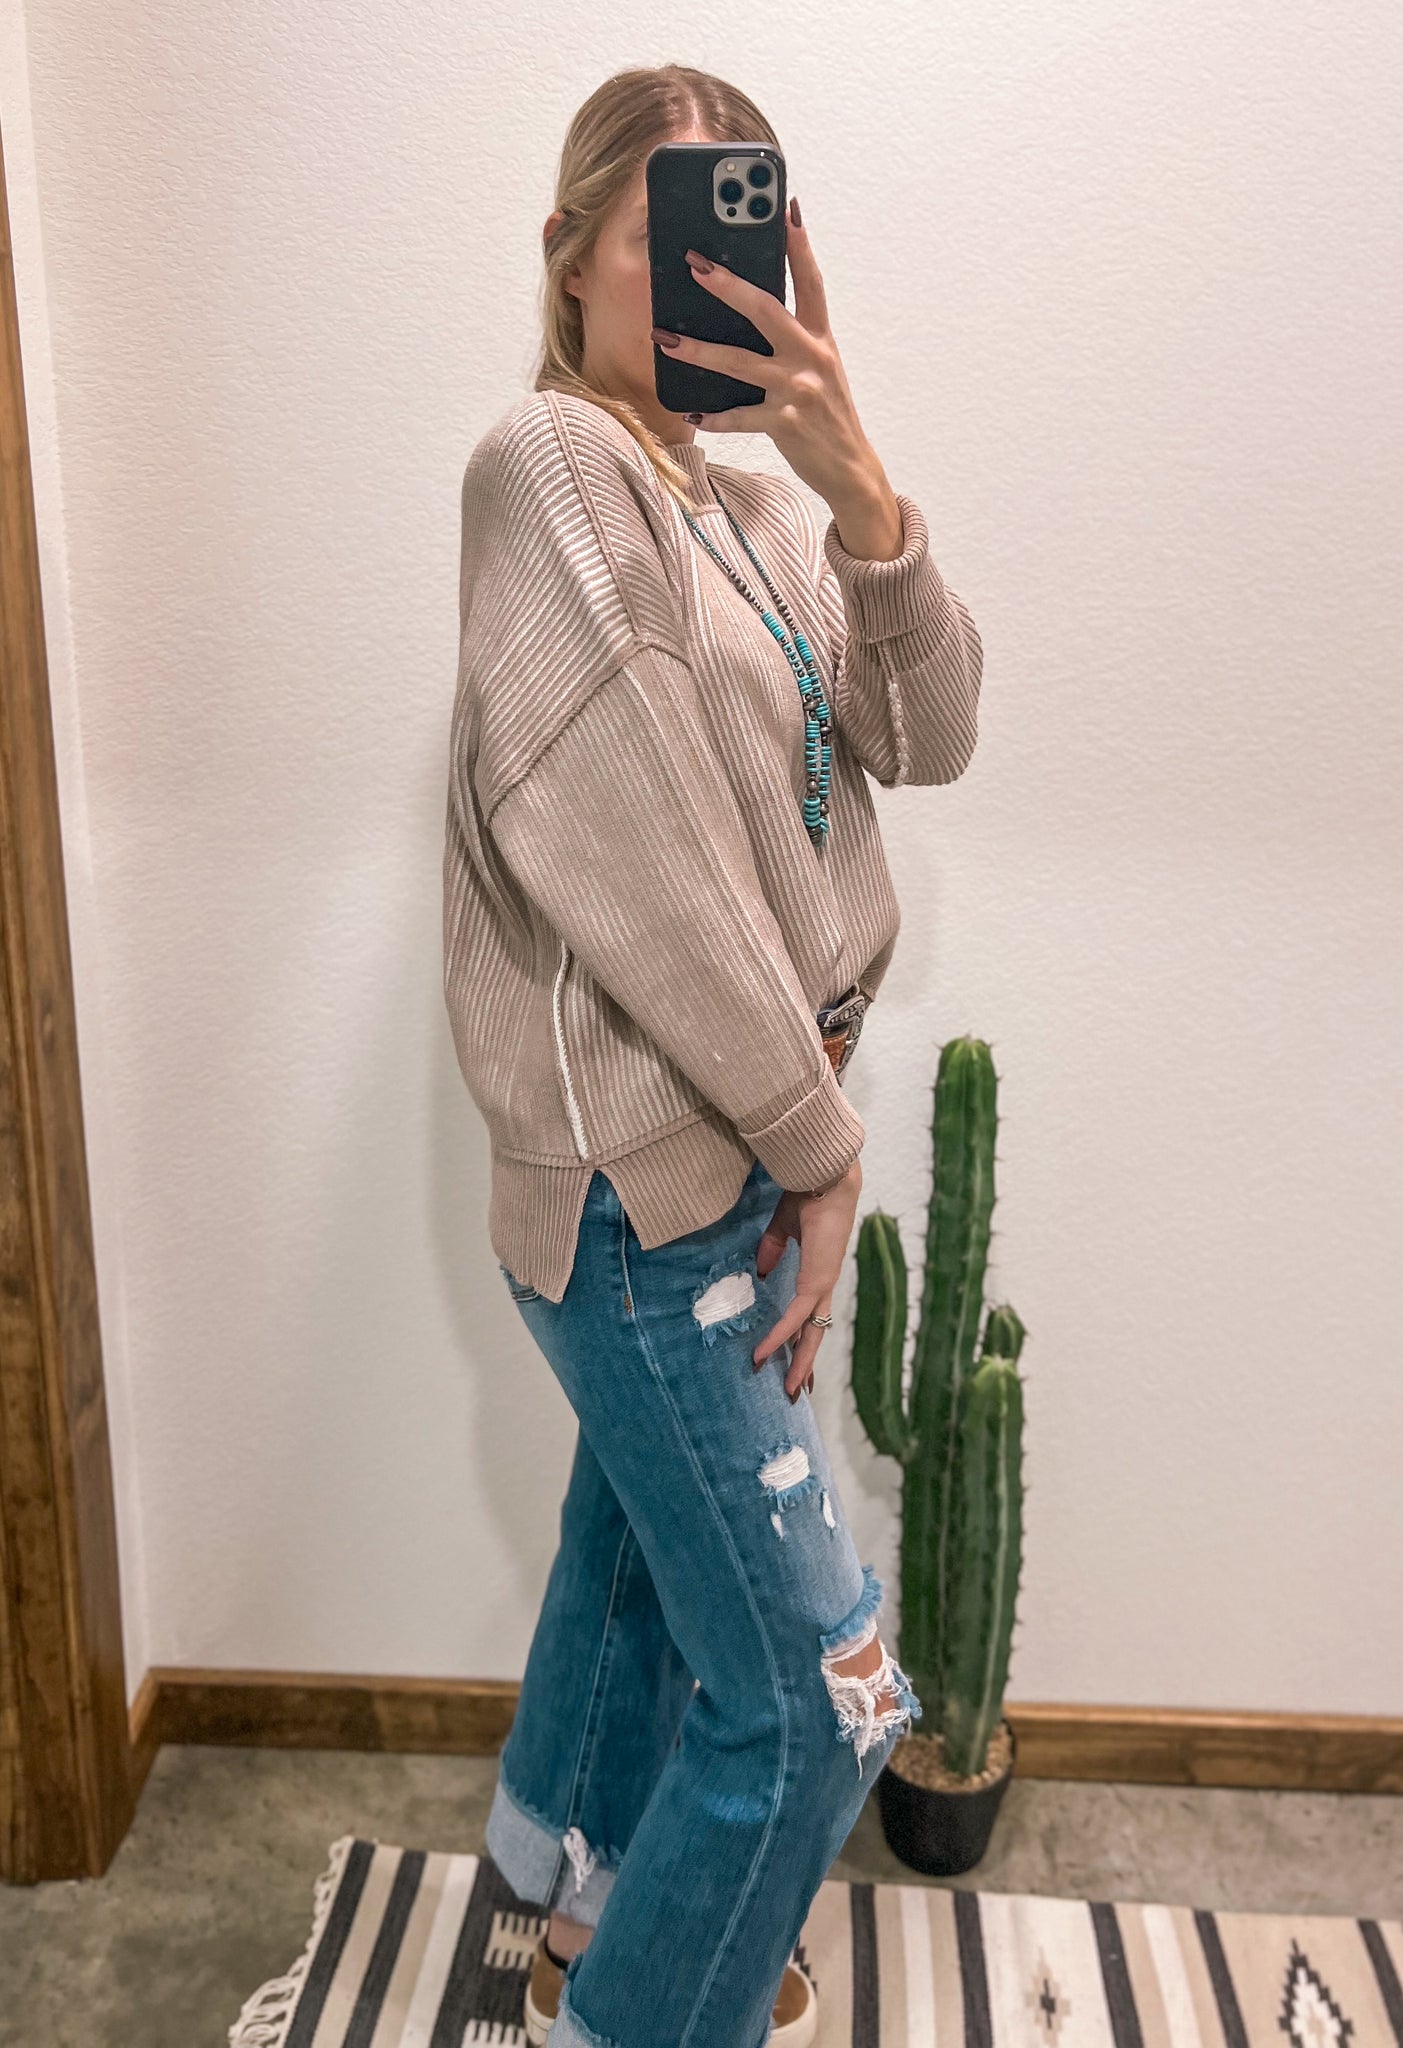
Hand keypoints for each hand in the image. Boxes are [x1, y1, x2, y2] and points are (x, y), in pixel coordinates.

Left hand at [649, 199, 902, 558]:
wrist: (851, 468)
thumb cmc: (827, 415)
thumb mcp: (820, 369)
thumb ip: (793, 341)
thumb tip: (751, 313)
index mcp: (821, 338)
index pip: (811, 282)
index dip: (800, 244)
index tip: (786, 208)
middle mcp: (811, 357)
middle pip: (766, 309)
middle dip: (728, 285)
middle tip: (695, 264)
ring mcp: (798, 390)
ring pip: (740, 362)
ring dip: (699, 349)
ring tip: (666, 338)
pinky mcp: (786, 423)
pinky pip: (741, 417)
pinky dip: (714, 417)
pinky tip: (692, 411)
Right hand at [750, 1158, 861, 1401]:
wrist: (825, 1176)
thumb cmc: (807, 1192)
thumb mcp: (782, 1225)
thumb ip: (772, 1248)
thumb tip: (761, 1273)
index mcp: (818, 1270)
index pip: (811, 1312)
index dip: (801, 1336)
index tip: (793, 1358)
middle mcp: (824, 1282)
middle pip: (815, 1332)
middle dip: (804, 1362)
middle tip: (795, 1391)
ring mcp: (823, 1282)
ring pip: (812, 1332)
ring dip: (798, 1361)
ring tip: (787, 1389)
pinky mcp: (816, 1279)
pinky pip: (795, 1316)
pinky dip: (779, 1336)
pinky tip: (764, 1354)